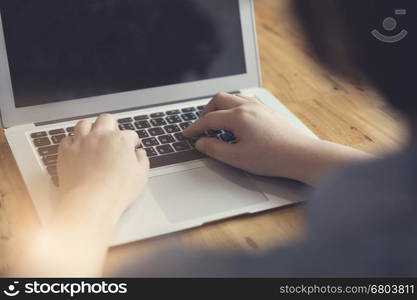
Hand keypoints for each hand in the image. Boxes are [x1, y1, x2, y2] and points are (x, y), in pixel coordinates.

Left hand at [57, 114, 149, 218]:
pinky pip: (67, 139)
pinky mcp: (66, 152)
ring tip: (92, 136)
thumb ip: (142, 161)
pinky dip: (72, 141)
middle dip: (111, 125)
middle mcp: (100, 136)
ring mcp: (82, 142)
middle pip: (106, 119)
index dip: (133, 140)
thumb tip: (140, 154)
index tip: (132, 147)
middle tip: (113, 135)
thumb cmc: (116, 191)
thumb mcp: (141, 177)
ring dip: (90, 128)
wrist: (91, 202)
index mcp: (120, 140)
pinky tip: (77, 148)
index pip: (130, 134)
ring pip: (84, 123)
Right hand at [183, 93, 369, 184]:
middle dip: (205, 112)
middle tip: (200, 126)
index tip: (187, 134)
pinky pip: (245, 101)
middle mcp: (248, 107)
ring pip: (233, 98)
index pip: (209, 119)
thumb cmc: (272, 158)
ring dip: (220, 107)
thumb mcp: (237, 158)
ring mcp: (260, 107)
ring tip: (217, 123)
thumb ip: (215, 149)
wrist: (301, 155)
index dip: (195, 127)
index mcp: (238, 117)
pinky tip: (236, 122)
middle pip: (219, 99)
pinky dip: (233, 108)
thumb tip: (201, 143)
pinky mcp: (268, 111)